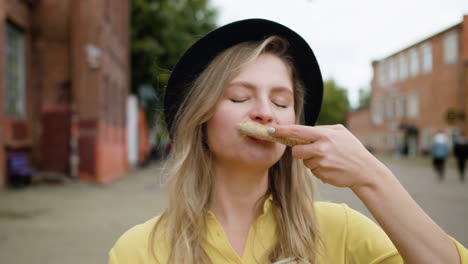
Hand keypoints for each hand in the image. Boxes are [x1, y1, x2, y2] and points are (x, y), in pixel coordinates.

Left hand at [270, 124, 388, 189]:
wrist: (365, 171)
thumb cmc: (352, 149)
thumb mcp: (340, 132)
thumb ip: (322, 129)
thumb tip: (303, 130)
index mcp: (324, 134)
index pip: (297, 131)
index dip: (282, 131)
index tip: (270, 130)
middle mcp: (321, 148)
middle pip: (296, 151)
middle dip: (300, 152)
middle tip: (312, 151)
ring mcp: (321, 162)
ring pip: (304, 162)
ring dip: (312, 161)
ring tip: (329, 160)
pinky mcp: (321, 174)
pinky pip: (312, 170)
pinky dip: (319, 169)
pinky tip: (331, 167)